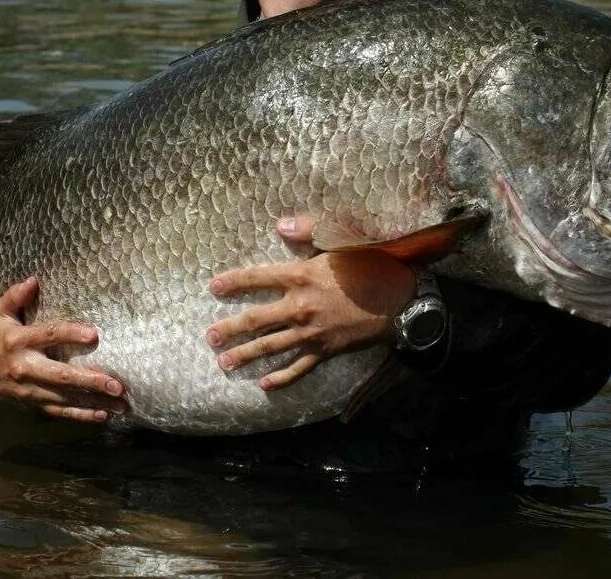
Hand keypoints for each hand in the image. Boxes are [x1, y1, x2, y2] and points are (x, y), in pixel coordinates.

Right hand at [0, 276, 127, 422]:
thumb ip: (14, 297)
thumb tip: (33, 281)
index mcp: (18, 342)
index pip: (48, 336)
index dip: (71, 334)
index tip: (94, 336)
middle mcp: (26, 368)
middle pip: (61, 375)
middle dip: (90, 380)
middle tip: (116, 384)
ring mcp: (30, 390)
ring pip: (65, 397)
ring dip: (94, 402)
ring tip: (120, 403)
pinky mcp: (34, 403)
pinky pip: (59, 411)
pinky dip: (81, 415)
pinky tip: (103, 416)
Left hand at [205, 216, 416, 390]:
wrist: (400, 298)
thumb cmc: (372, 263)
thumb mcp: (342, 238)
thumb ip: (309, 229)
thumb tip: (280, 225)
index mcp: (301, 276)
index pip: (258, 278)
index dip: (234, 282)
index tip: (214, 287)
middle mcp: (300, 306)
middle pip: (256, 321)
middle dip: (230, 329)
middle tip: (210, 337)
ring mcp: (312, 333)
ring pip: (271, 347)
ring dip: (246, 356)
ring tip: (224, 363)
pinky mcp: (326, 351)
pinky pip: (299, 368)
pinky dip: (282, 378)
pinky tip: (266, 385)